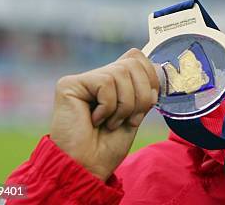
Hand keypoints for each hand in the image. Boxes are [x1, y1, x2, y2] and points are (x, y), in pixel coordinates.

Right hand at [49, 48, 159, 180]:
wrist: (87, 167)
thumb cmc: (108, 147)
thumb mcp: (135, 114)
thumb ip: (143, 91)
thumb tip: (156, 67)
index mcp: (113, 83)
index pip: (135, 57)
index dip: (150, 75)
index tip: (151, 100)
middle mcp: (97, 77)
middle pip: (132, 63)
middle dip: (141, 95)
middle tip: (131, 120)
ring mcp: (82, 80)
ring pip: (120, 73)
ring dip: (125, 105)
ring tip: (111, 123)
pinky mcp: (69, 85)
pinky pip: (105, 83)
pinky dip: (108, 106)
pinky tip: (95, 120)